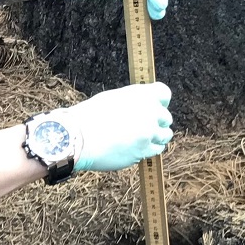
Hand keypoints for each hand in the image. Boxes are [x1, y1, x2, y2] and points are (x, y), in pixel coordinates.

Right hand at [54, 82, 173, 171]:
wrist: (78, 137)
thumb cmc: (90, 116)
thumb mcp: (113, 98)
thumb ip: (134, 102)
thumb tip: (143, 108)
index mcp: (141, 95)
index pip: (164, 94)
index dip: (160, 101)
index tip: (154, 106)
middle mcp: (150, 112)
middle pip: (166, 117)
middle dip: (157, 122)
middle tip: (143, 126)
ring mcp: (149, 133)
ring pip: (165, 135)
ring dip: (156, 137)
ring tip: (142, 138)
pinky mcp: (144, 151)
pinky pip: (156, 150)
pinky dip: (150, 149)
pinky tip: (138, 147)